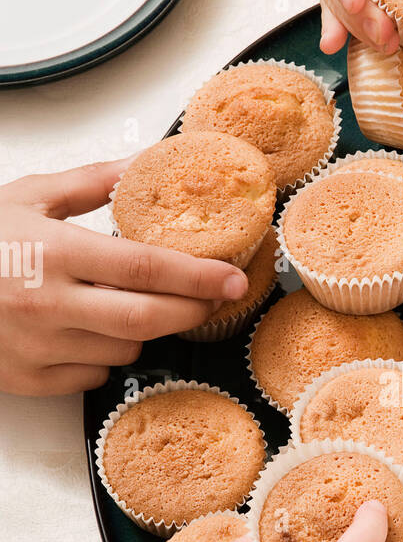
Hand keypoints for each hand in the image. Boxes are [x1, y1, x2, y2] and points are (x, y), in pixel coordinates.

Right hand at [0, 159, 248, 395]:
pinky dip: (105, 355)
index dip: (199, 276)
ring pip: (126, 349)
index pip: (147, 268)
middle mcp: (49, 304)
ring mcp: (39, 347)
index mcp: (54, 252)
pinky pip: (94, 375)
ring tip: (135, 303)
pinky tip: (91, 330)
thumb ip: (92, 183)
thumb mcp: (28, 196)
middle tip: (214, 298)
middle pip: (148, 319)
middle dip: (192, 311)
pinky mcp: (30, 379)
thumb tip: (146, 162)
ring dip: (144, 329)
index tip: (234, 277)